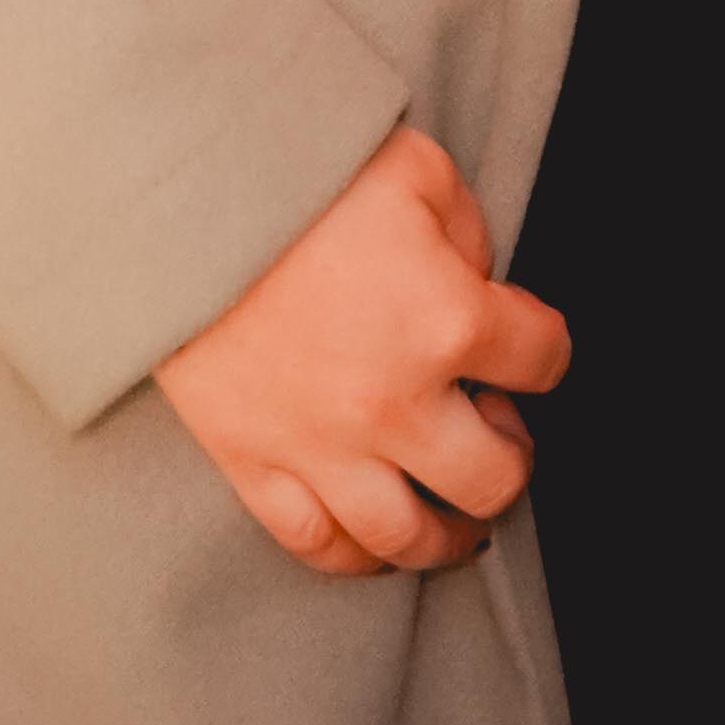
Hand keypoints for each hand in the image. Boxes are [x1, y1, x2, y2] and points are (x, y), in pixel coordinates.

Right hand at [155, 124, 571, 580]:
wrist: (178, 194)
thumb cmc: (302, 170)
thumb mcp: (417, 169)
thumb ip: (467, 234)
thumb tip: (477, 284)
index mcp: (447, 321)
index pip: (543, 360)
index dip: (546, 348)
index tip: (530, 341)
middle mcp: (394, 404)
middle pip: (492, 480)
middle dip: (512, 457)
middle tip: (498, 432)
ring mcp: (320, 446)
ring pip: (408, 537)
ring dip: (449, 534)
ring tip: (455, 513)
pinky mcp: (253, 462)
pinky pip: (316, 543)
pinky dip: (356, 555)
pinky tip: (375, 540)